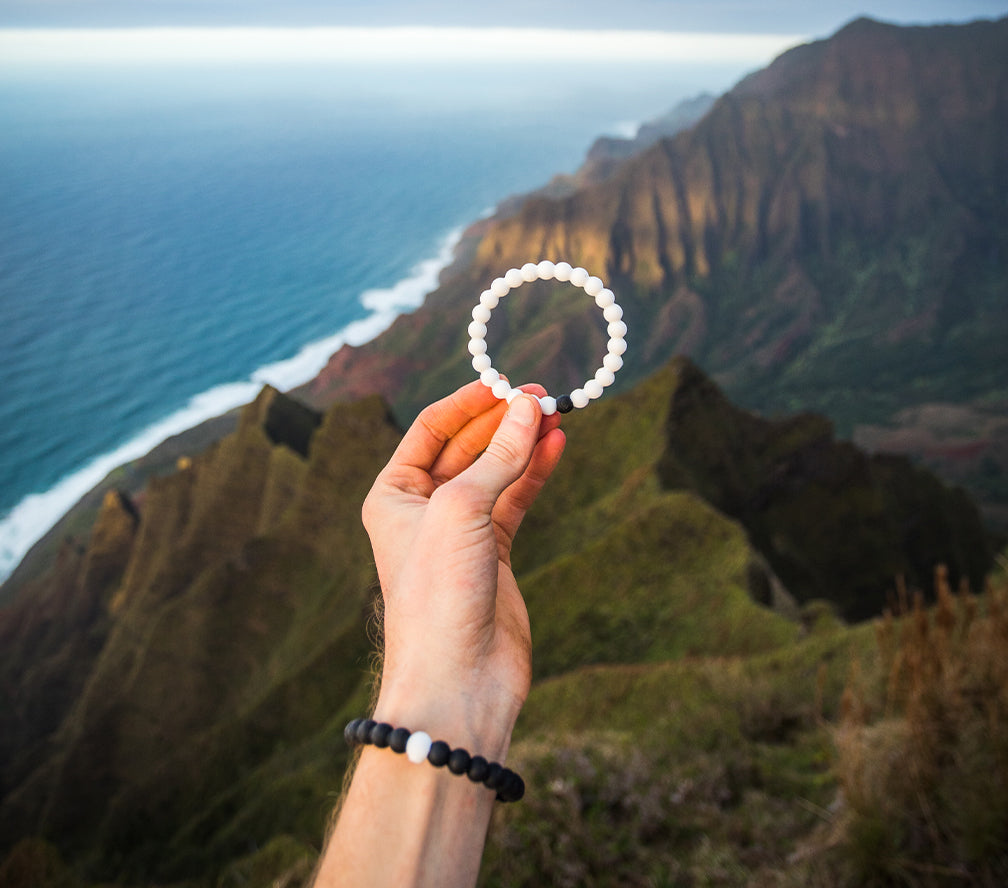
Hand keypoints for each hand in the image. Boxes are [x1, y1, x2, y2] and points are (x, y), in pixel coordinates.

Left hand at [362, 380, 565, 750]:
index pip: (433, 428)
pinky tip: (557, 446)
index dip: (471, 402)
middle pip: (469, 446)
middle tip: (545, 395)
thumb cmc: (439, 594)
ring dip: (525, 442)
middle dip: (504, 420)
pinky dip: (537, 472)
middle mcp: (423, 509)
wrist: (457, 681)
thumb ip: (499, 456)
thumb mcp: (463, 509)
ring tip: (559, 413)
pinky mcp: (495, 554)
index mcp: (393, 494)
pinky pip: (517, 499)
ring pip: (497, 471)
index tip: (508, 382)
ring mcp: (461, 531)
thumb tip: (529, 406)